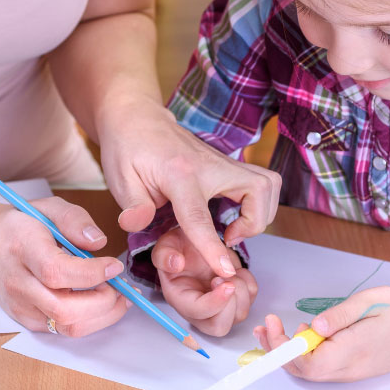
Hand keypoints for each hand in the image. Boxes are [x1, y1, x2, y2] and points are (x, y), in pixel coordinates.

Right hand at [0, 197, 129, 336]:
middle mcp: (18, 283)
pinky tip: (100, 303)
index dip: (91, 274)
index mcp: (22, 248)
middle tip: (121, 286)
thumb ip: (74, 219)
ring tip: (118, 297)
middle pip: (63, 309)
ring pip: (66, 327)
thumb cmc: (17, 226)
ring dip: (101, 316)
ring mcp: (20, 306)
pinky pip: (62, 330)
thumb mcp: (46, 207)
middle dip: (103, 302)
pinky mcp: (26, 320)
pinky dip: (89, 321)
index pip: (57, 272)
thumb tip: (99, 242)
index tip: (115, 265)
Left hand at [97, 96, 280, 278]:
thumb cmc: (128, 148)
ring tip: (234, 228)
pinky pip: (262, 182)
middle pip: (259, 190)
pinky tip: (235, 214)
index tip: (226, 270)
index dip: (212, 247)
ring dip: (262, 212)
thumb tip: (137, 225)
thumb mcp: (119, 179)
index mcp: (179, 173)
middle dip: (255, 223)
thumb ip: (132, 206)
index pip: (199, 217)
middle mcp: (209, 164)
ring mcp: (222, 161)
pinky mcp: (228, 164)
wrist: (138, 119)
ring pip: (269, 183)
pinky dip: (259, 203)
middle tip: (228, 237)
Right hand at [152, 227, 256, 336]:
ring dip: (241, 290)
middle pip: (219, 327)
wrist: (193, 240)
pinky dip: (249, 282)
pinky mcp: (235, 299)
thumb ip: (165, 254)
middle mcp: (199, 309)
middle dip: (230, 304)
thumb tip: (175, 264)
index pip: (197, 313)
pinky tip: (236, 270)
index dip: (214, 302)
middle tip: (226, 279)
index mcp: (179, 298)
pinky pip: (251, 299)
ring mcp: (219, 307)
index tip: (224, 282)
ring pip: (239, 315)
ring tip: (229, 269)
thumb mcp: (166, 245)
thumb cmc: (179, 247)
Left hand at [253, 287, 389, 381]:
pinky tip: (304, 334)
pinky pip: (323, 367)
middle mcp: (349, 368)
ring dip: (289, 352)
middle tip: (267, 325)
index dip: (283, 349)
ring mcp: (352, 371)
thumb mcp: (369, 301)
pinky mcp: (353, 368)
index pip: (308, 364)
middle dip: (278, 351)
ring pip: (312, 371)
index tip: (274, 324)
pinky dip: (305, 353)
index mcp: (352, 351)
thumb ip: (339, 315)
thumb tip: (312, 327)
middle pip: (304, 372)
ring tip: (276, 328)